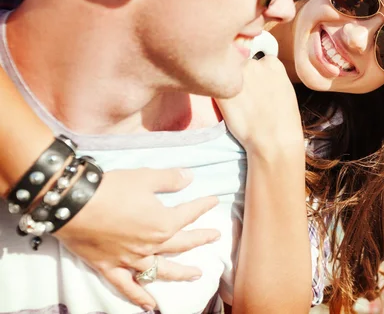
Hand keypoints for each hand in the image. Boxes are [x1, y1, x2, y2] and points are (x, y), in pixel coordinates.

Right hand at [54, 167, 219, 310]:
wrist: (73, 204)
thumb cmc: (112, 188)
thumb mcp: (145, 177)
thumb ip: (170, 179)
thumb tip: (189, 176)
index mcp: (163, 223)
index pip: (189, 214)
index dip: (203, 206)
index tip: (214, 201)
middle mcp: (151, 245)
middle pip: (182, 244)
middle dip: (200, 239)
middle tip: (214, 237)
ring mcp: (131, 260)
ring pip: (161, 271)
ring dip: (181, 274)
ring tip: (196, 275)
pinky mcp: (110, 268)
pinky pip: (128, 287)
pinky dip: (140, 297)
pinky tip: (151, 306)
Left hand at [215, 56, 304, 156]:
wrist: (273, 140)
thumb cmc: (283, 120)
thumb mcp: (283, 88)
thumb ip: (269, 74)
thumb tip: (255, 72)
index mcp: (271, 62)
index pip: (257, 56)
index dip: (254, 72)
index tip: (256, 85)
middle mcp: (253, 63)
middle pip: (239, 62)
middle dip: (240, 75)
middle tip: (246, 96)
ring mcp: (236, 75)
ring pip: (226, 72)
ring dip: (227, 82)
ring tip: (238, 104)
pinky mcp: (221, 89)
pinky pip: (215, 84)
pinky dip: (218, 93)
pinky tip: (229, 107)